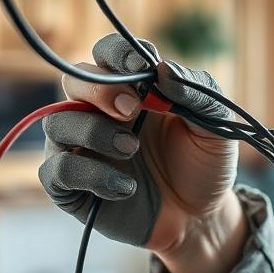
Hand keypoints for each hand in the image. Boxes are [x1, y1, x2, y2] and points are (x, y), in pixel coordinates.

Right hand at [38, 35, 242, 272]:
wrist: (201, 219)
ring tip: (131, 150)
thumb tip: (163, 69)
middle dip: (99, 89)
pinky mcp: (72, 187)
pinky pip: (57, 171)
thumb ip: (197, 94)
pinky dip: (90, 175)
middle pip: (74, 80)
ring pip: (57, 122)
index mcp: (134, 90)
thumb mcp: (216, 128)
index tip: (142, 68)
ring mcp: (82, 148)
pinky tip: (125, 188)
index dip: (117, 54)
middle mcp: (100, 112)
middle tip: (133, 110)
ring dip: (93, 131)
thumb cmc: (204, 166)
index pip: (108, 53)